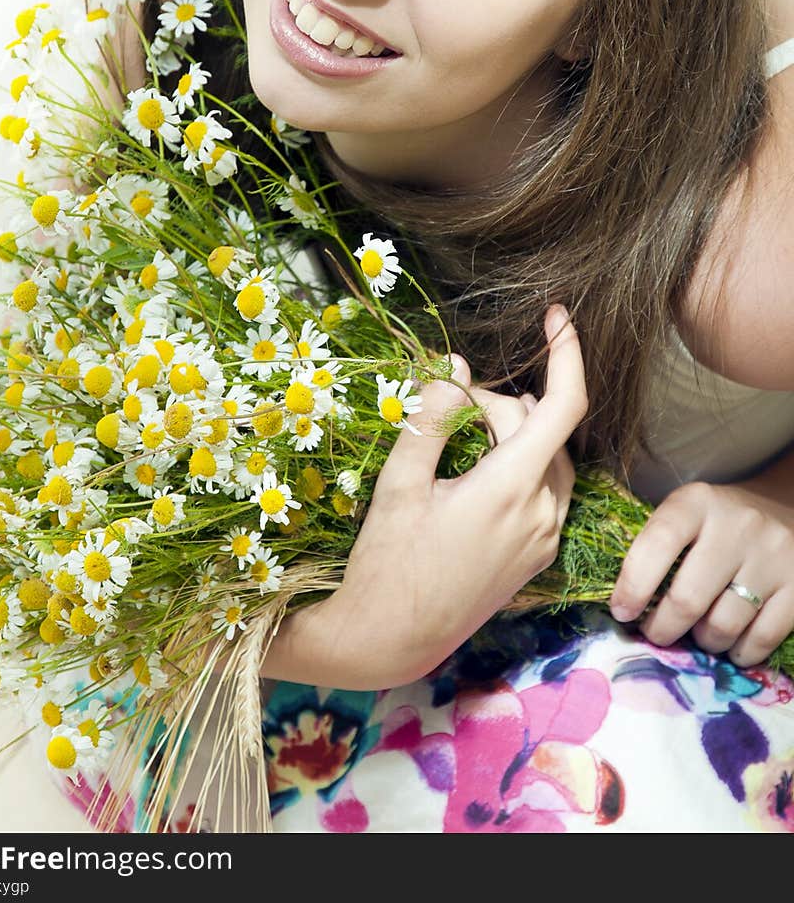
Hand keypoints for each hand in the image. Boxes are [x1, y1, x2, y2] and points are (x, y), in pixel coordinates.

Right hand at [263, 305, 585, 689]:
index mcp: (511, 489)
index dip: (568, 354)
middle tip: (445, 411)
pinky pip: (547, 490)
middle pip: (543, 428)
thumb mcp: (400, 482)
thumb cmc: (387, 560)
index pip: (564, 406)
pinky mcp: (538, 556)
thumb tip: (456, 369)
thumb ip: (431, 419)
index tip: (556, 317)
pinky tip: (479, 469)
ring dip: (514, 434)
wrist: (391, 637)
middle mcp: (542, 514)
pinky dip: (521, 465)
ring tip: (460, 438)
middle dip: (500, 405)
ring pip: (549, 458)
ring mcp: (545, 539)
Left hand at [609, 479, 793, 665]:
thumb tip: (626, 606)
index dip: (633, 585)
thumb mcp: (687, 514)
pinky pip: (762, 638)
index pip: (658, 543)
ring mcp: (773, 557)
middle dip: (663, 628)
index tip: (622, 611)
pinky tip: (731, 645)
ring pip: (724, 625)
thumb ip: (657, 548)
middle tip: (656, 634)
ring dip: (703, 641)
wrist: (785, 506)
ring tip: (698, 634)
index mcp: (697, 502)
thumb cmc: (718, 520)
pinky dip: (740, 652)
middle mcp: (737, 526)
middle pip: (689, 598)